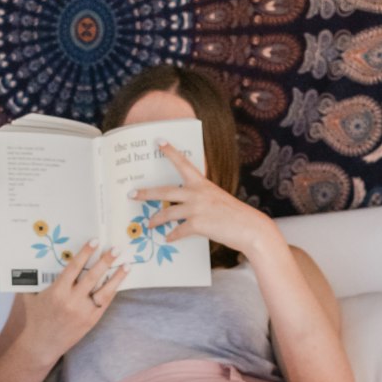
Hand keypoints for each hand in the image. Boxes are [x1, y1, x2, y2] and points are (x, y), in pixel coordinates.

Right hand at [21, 240, 128, 359]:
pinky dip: (112, 292)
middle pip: (92, 277)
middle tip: (115, 249)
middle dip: (105, 261)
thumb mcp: (32, 296)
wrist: (42, 344)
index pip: (74, 268)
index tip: (95, 241)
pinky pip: (104, 304)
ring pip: (104, 292)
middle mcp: (72, 301)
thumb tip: (37, 260)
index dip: (85, 253)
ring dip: (116, 277)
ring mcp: (83, 312)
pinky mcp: (91, 321)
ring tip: (126, 265)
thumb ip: (35, 279)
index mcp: (57, 292)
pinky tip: (119, 282)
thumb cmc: (35, 318)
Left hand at [132, 142, 275, 260]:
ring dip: (156, 220)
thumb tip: (184, 208)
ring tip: (148, 224)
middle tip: (132, 194)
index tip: (158, 141)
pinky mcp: (198, 224)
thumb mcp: (216, 200)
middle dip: (146, 193)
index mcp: (202, 184)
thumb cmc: (234, 215)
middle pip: (165, 191)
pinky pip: (178, 231)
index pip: (184, 163)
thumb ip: (200, 199)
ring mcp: (196, 208)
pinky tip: (168, 239)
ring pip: (167, 213)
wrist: (249, 228)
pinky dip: (172, 236)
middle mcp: (197, 193)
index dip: (170, 152)